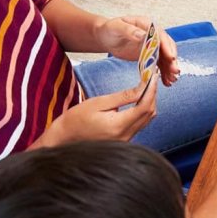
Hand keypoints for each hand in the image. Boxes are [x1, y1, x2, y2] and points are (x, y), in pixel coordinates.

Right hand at [38, 84, 156, 145]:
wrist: (64, 138)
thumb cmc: (76, 119)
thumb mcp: (99, 102)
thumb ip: (123, 97)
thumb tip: (143, 87)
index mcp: (118, 126)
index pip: (144, 107)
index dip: (151, 90)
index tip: (152, 76)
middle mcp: (125, 136)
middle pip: (149, 114)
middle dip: (152, 95)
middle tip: (150, 78)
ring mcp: (126, 141)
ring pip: (146, 120)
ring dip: (149, 103)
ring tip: (146, 86)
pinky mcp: (124, 141)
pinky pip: (140, 125)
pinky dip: (142, 111)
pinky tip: (138, 100)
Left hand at [94, 16, 180, 85]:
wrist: (106, 37)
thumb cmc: (110, 29)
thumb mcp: (117, 27)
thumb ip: (130, 31)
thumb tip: (143, 35)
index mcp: (147, 25)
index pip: (161, 36)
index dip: (167, 47)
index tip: (171, 57)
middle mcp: (153, 35)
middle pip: (167, 47)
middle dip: (172, 60)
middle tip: (175, 71)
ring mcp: (153, 45)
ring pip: (165, 57)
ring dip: (170, 68)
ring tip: (172, 80)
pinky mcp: (150, 55)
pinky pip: (160, 64)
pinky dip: (164, 73)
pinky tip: (166, 82)